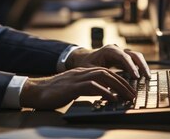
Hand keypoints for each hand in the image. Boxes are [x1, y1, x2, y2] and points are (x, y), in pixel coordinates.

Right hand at [19, 67, 135, 109]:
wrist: (36, 91)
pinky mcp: (72, 87)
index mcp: (82, 72)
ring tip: (127, 96)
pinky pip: (92, 86)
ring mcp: (76, 78)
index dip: (119, 79)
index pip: (105, 72)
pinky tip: (111, 98)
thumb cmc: (53, 92)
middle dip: (122, 82)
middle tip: (133, 93)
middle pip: (107, 73)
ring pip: (102, 77)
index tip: (129, 89)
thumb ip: (86, 89)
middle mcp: (81, 72)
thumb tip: (103, 96)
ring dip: (117, 86)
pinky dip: (104, 92)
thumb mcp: (73, 89)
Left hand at [66, 44, 149, 78]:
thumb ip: (98, 77)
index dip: (131, 67)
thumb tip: (107, 88)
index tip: (136, 76)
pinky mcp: (123, 59)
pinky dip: (140, 68)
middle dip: (142, 65)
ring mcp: (121, 53)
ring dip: (143, 66)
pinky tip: (143, 78)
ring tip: (148, 78)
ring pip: (136, 57)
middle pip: (134, 55)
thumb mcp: (89, 70)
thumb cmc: (85, 64)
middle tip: (147, 77)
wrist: (83, 58)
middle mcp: (117, 49)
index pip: (123, 57)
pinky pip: (135, 62)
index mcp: (109, 50)